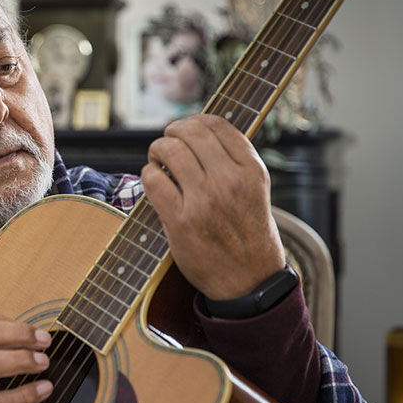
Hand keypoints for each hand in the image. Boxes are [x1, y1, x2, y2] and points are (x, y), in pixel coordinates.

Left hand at [140, 114, 284, 299]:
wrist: (248, 281)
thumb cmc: (246, 233)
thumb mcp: (254, 190)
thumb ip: (231, 160)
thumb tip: (195, 129)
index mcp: (252, 170)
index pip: (216, 124)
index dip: (193, 121)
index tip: (184, 130)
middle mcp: (230, 181)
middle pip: (189, 132)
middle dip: (171, 133)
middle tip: (166, 145)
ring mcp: (205, 201)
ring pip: (168, 150)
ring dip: (156, 151)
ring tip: (158, 162)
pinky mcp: (181, 221)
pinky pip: (153, 179)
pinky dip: (148, 174)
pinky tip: (154, 182)